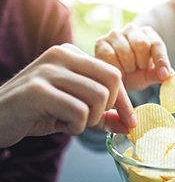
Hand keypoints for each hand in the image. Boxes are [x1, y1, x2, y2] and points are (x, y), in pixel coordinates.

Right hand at [0, 44, 135, 147]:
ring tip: (73, 122)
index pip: (113, 74)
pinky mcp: (37, 90)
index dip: (124, 102)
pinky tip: (61, 125)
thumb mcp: (76, 111)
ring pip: (97, 96)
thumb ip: (103, 115)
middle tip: (90, 119)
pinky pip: (78, 111)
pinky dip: (76, 126)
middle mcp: (61, 54)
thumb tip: (130, 126)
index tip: (130, 122)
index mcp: (72, 54)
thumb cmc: (39, 112)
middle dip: (108, 108)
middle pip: (111, 81)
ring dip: (91, 120)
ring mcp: (48, 70)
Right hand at [95, 23, 171, 90]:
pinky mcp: (101, 42)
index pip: (157, 44)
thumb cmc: (135, 75)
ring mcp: (115, 34)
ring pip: (126, 52)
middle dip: (142, 63)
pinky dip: (116, 68)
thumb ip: (157, 75)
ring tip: (127, 70)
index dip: (161, 60)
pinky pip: (111, 57)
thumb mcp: (148, 76)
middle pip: (142, 44)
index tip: (163, 75)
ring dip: (128, 67)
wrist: (113, 79)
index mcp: (148, 34)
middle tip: (138, 69)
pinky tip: (117, 70)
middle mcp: (132, 29)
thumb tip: (168, 74)